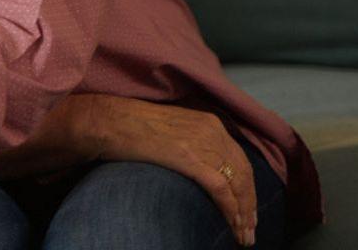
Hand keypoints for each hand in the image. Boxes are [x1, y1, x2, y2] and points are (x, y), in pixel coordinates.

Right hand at [78, 95, 257, 246]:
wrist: (107, 121)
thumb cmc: (129, 127)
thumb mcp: (170, 129)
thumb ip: (190, 144)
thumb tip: (200, 171)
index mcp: (209, 122)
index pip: (240, 160)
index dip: (247, 189)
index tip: (248, 210)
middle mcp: (212, 131)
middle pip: (244, 174)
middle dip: (250, 206)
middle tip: (249, 231)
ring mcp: (203, 144)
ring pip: (237, 185)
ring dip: (243, 215)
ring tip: (242, 237)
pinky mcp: (191, 158)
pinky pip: (221, 190)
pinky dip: (230, 211)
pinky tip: (232, 225)